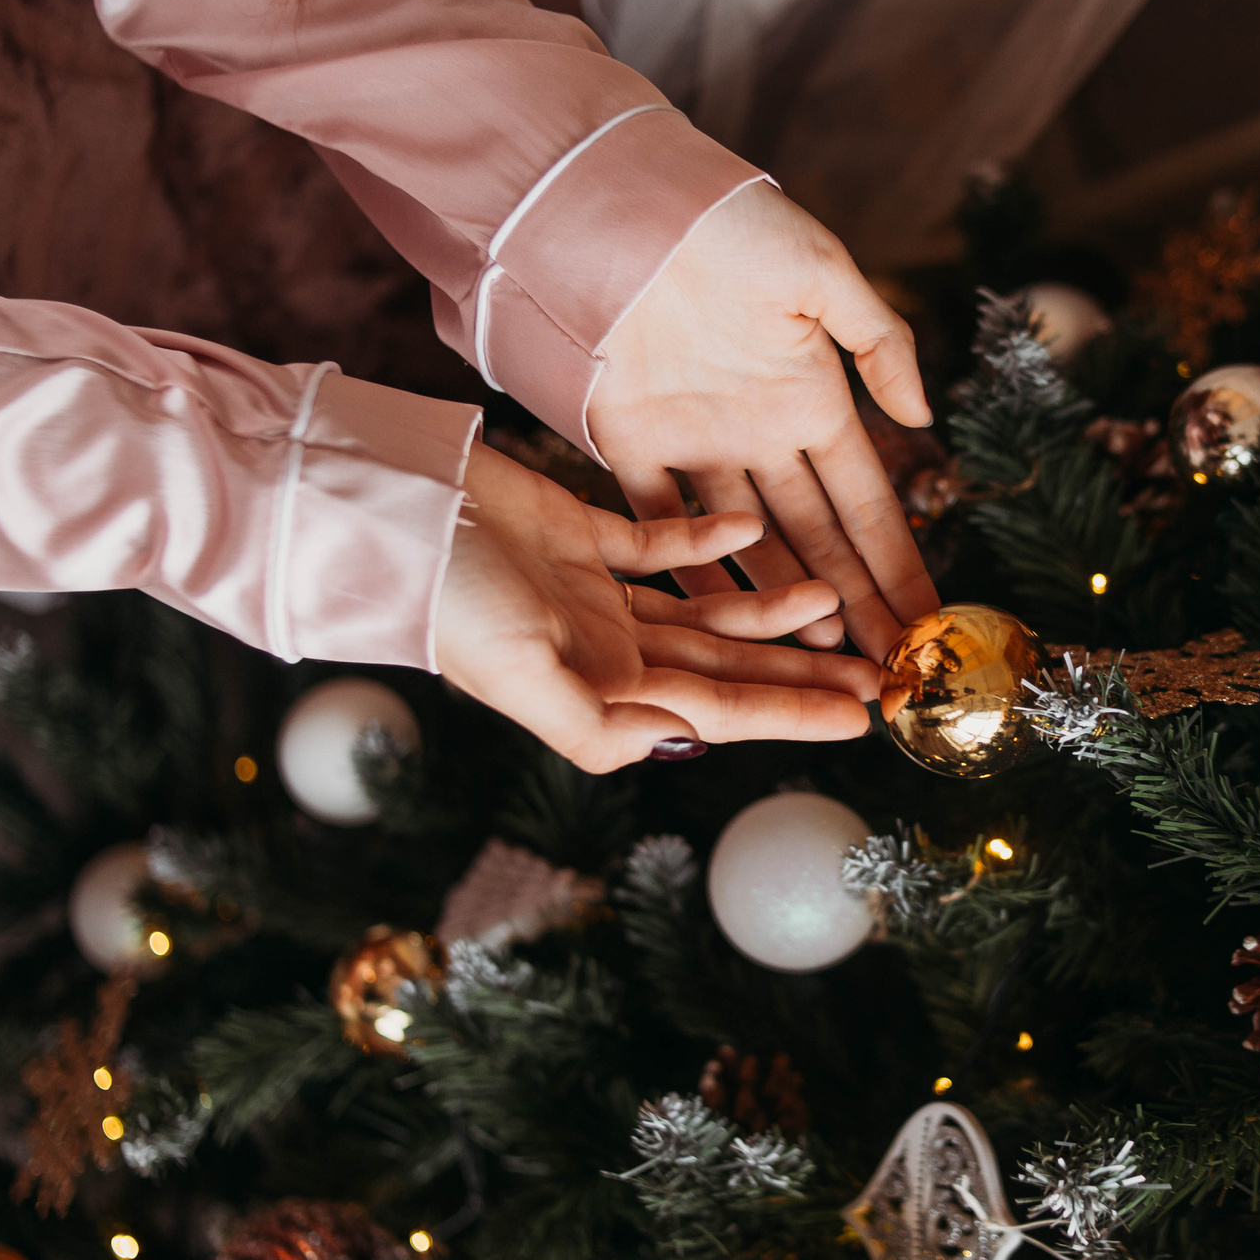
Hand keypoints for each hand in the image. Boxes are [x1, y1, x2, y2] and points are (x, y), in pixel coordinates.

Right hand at [433, 446, 878, 772]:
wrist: (385, 516)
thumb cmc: (446, 601)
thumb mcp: (520, 678)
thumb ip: (601, 724)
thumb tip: (687, 743)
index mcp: (598, 691)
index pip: (719, 708)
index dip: (792, 713)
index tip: (860, 715)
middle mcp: (605, 649)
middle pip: (726, 665)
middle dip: (799, 671)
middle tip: (874, 671)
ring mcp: (594, 592)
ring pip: (704, 608)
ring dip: (767, 605)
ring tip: (828, 596)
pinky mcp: (579, 531)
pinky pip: (658, 540)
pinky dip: (703, 537)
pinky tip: (749, 527)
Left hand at [590, 181, 941, 656]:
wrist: (623, 202)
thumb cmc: (732, 225)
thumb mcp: (824, 273)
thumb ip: (881, 342)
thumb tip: (923, 421)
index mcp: (811, 398)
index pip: (867, 501)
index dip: (899, 562)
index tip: (932, 622)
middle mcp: (759, 434)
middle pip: (816, 540)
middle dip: (856, 606)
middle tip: (887, 673)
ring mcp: (696, 444)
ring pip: (747, 546)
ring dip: (781, 604)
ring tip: (818, 663)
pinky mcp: (627, 443)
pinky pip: (662, 523)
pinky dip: (690, 570)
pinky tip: (718, 624)